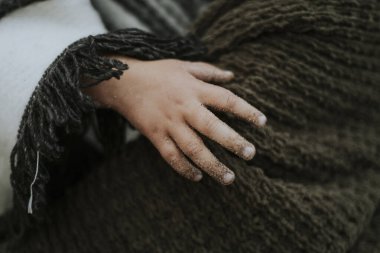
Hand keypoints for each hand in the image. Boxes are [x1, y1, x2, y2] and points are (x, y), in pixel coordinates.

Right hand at [84, 57, 266, 184]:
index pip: (226, 100)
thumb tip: (233, 75)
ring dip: (212, 165)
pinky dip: (184, 168)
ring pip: (193, 148)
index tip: (262, 122)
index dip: (246, 110)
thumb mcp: (184, 66)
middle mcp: (184, 108)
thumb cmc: (157, 73)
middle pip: (212, 128)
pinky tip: (198, 176)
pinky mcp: (155, 136)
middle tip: (251, 154)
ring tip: (229, 178)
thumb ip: (209, 71)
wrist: (123, 82)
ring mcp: (169, 124)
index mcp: (194, 89)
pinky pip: (171, 156)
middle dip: (233, 142)